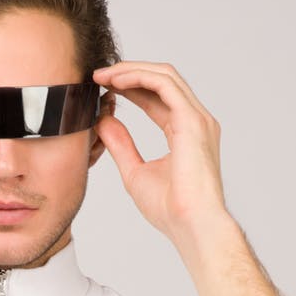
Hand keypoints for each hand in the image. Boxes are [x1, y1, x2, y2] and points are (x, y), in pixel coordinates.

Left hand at [92, 62, 228, 242]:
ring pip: (164, 76)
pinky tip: (116, 81)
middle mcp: (195, 120)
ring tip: (103, 76)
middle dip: (129, 73)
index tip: (103, 87)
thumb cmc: (171, 209)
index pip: (157, 97)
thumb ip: (121, 144)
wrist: (190, 225)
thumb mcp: (134, 171)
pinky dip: (139, 77)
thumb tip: (103, 122)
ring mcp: (197, 118)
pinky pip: (164, 85)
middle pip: (162, 80)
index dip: (130, 87)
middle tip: (98, 75)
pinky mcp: (192, 121)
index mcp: (185, 131)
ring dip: (131, 71)